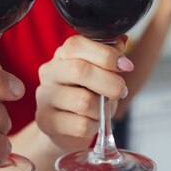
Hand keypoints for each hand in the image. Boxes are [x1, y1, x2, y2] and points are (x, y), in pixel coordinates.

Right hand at [35, 35, 129, 154]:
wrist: (65, 128)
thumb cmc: (86, 95)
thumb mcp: (100, 74)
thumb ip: (108, 58)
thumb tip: (122, 42)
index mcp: (62, 55)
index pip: (76, 45)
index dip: (105, 54)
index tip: (126, 66)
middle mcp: (49, 72)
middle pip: (80, 70)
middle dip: (110, 83)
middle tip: (120, 92)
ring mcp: (44, 97)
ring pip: (83, 101)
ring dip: (101, 110)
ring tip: (100, 111)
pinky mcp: (45, 121)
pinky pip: (80, 125)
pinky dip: (93, 126)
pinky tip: (90, 124)